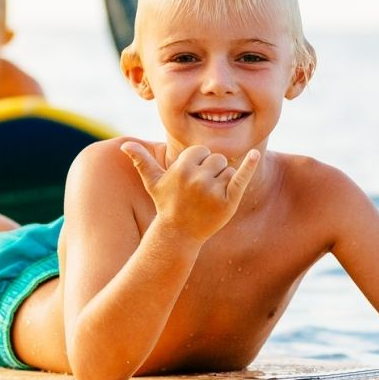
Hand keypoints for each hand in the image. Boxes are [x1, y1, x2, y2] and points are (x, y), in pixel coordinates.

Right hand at [121, 142, 260, 243]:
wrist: (179, 234)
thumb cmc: (166, 204)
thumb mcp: (153, 182)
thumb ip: (141, 161)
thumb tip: (124, 145)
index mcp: (181, 169)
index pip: (201, 151)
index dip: (197, 163)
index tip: (190, 179)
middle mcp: (197, 179)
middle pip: (216, 159)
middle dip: (211, 171)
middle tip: (199, 191)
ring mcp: (213, 191)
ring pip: (228, 170)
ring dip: (222, 180)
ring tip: (208, 197)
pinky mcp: (228, 201)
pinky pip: (241, 178)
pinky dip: (249, 167)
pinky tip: (254, 156)